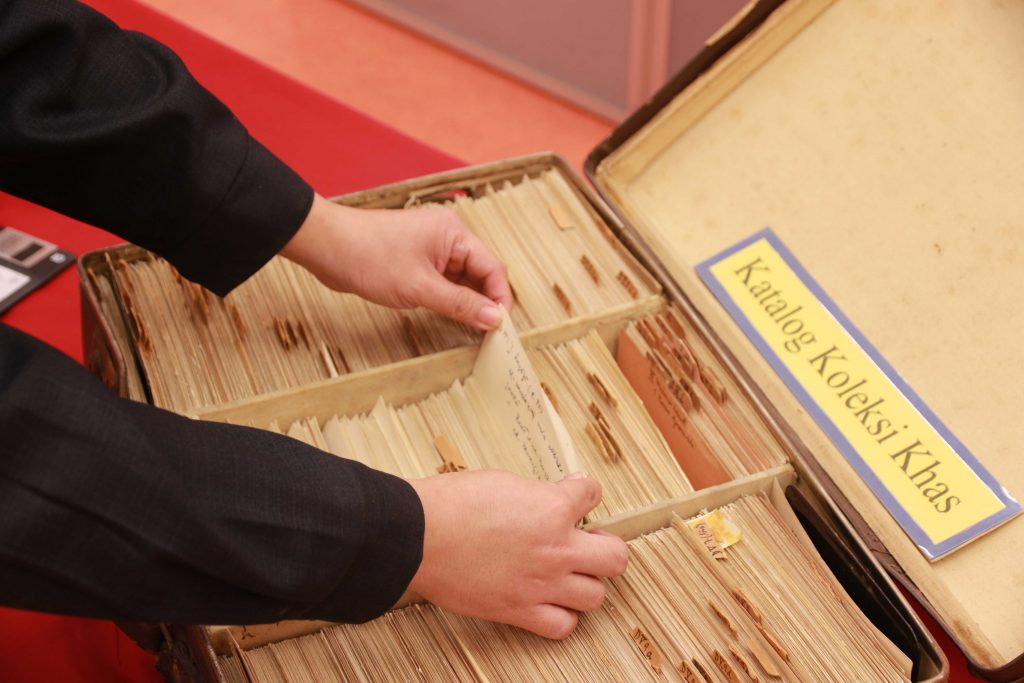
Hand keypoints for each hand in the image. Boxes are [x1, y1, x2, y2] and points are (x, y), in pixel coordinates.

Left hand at [281, 194, 512, 329]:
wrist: (326, 246)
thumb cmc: (369, 256)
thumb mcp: (419, 287)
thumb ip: (460, 304)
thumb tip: (494, 319)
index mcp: (455, 234)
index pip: (492, 268)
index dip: (500, 299)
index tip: (502, 328)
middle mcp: (448, 238)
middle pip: (481, 274)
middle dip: (487, 303)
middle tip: (492, 335)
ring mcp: (432, 250)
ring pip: (463, 280)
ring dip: (469, 303)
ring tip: (475, 332)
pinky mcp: (417, 262)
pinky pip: (444, 282)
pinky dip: (451, 300)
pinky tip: (454, 318)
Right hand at [406, 470, 628, 638]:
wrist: (418, 535)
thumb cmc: (452, 503)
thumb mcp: (503, 481)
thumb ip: (536, 492)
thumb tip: (555, 492)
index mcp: (552, 508)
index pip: (592, 494)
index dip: (584, 492)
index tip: (576, 494)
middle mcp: (556, 549)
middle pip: (615, 558)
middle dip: (606, 548)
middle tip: (588, 543)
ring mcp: (541, 584)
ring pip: (595, 596)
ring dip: (586, 583)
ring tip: (569, 575)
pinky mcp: (519, 611)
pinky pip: (562, 626)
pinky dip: (562, 616)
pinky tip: (549, 601)